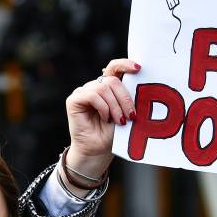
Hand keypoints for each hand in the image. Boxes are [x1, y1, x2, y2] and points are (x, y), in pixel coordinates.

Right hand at [63, 58, 138, 183]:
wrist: (97, 151)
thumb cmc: (112, 135)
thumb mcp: (126, 114)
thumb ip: (129, 98)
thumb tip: (142, 86)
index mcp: (108, 87)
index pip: (114, 67)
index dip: (125, 64)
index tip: (139, 68)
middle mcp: (94, 87)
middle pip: (112, 80)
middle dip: (125, 98)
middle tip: (132, 116)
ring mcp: (83, 92)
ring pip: (103, 87)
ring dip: (115, 106)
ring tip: (119, 121)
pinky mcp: (74, 100)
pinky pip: (92, 95)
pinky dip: (103, 107)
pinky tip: (105, 118)